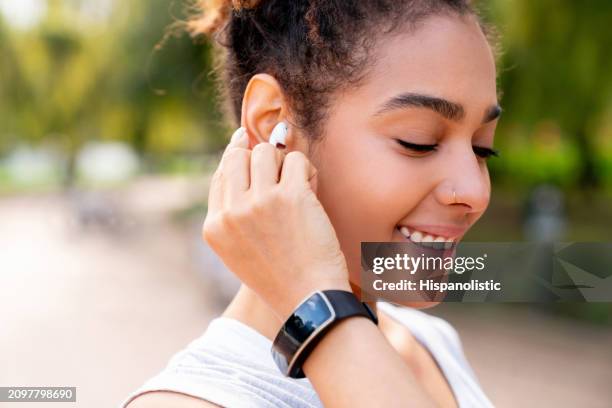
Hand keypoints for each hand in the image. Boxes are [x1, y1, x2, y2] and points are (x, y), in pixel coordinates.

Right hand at [202, 127, 351, 318]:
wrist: (310, 300)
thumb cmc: (282, 276)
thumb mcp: (240, 251)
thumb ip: (236, 211)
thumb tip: (245, 155)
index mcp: (215, 227)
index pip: (221, 174)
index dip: (236, 155)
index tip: (245, 141)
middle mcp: (232, 212)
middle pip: (239, 156)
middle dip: (262, 158)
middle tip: (280, 173)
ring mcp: (259, 202)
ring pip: (266, 152)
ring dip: (285, 162)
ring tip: (298, 184)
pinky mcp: (290, 196)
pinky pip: (296, 160)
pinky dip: (307, 171)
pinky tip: (312, 190)